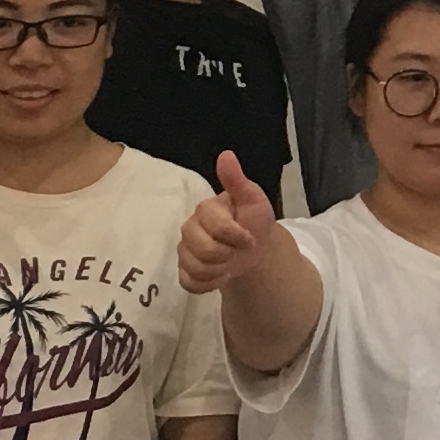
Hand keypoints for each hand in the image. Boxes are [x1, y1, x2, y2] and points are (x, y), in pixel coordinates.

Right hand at [176, 151, 279, 294]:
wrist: (255, 248)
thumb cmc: (253, 220)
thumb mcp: (253, 198)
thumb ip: (237, 180)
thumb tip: (226, 154)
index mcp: (206, 210)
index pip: (217, 227)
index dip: (237, 236)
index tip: (250, 237)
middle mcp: (190, 228)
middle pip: (202, 249)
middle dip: (227, 254)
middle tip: (238, 250)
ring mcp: (185, 250)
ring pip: (194, 267)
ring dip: (220, 270)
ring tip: (230, 262)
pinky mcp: (185, 270)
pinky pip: (188, 283)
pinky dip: (208, 284)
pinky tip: (221, 275)